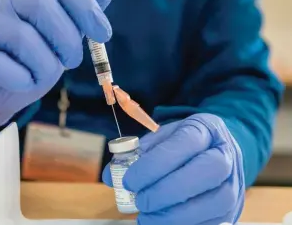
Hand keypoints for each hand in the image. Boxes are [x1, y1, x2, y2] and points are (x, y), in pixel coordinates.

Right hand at [0, 0, 112, 130]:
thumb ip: (77, 17)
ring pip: (26, 40)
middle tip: (69, 63)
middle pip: (45, 8)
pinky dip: (19, 82)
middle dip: (68, 42)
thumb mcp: (57, 41)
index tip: (103, 34)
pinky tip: (15, 83)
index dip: (85, 6)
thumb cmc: (23, 64)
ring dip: (43, 69)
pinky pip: (3, 67)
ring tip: (36, 76)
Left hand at [102, 113, 244, 224]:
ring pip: (213, 202)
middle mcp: (225, 154)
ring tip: (148, 218)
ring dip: (175, 215)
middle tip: (140, 202)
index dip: (154, 165)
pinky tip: (162, 223)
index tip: (130, 180)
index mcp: (205, 129)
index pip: (183, 144)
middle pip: (204, 173)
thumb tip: (111, 176)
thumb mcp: (162, 138)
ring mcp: (233, 182)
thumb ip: (137, 154)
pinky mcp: (232, 207)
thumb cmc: (185, 145)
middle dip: (166, 191)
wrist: (218, 151)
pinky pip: (213, 222)